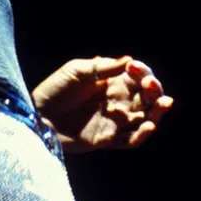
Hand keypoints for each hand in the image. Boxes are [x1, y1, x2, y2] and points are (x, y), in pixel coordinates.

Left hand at [30, 55, 174, 153]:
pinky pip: (130, 140)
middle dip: (153, 90)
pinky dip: (142, 135)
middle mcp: (117, 102)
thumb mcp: (75, 71)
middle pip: (145, 98)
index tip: (134, 67)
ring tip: (164, 104)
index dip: (141, 72)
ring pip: (144, 119)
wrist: (36, 115)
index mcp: (111, 83)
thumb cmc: (54, 89)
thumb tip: (129, 59)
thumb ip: (101, 68)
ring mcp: (113, 122)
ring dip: (157, 112)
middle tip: (150, 85)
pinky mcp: (107, 140)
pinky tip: (149, 126)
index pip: (136, 78)